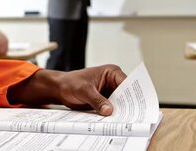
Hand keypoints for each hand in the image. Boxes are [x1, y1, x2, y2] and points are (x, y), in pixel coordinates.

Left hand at [7, 65, 125, 115]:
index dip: (132, 95)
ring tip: (124, 122)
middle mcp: (113, 82)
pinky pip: (112, 110)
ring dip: (120, 112)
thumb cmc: (70, 83)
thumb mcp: (83, 90)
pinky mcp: (105, 102)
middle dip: (127, 106)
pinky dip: (113, 116)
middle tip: (131, 117)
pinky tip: (115, 122)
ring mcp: (110, 93)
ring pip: (120, 104)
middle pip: (126, 96)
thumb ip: (96, 100)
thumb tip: (109, 110)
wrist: (59, 89)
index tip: (136, 106)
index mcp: (111, 73)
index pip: (127, 84)